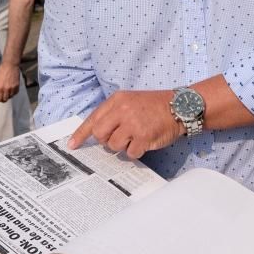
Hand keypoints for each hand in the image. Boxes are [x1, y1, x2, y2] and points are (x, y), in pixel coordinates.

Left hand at [0, 62, 20, 102]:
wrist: (10, 65)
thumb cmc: (1, 71)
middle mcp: (6, 90)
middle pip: (5, 100)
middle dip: (3, 99)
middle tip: (2, 96)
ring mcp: (12, 88)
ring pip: (10, 97)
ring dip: (8, 95)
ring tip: (7, 91)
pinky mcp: (17, 86)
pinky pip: (15, 93)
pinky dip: (13, 92)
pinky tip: (11, 89)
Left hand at [68, 90, 184, 158]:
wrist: (180, 106)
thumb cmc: (154, 105)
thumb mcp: (130, 100)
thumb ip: (113, 113)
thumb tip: (96, 132)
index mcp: (117, 100)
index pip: (93, 118)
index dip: (81, 134)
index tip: (72, 145)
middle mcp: (122, 111)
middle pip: (100, 135)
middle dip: (107, 140)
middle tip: (120, 136)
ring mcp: (133, 124)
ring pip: (114, 146)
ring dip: (123, 146)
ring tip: (136, 136)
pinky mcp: (143, 137)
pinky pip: (130, 153)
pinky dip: (136, 151)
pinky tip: (145, 141)